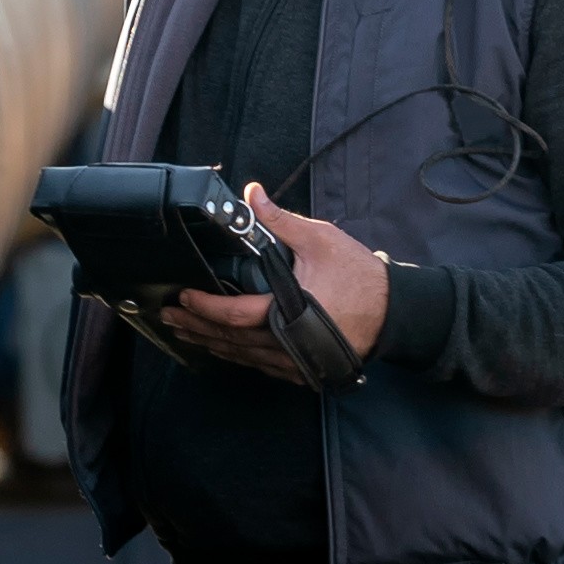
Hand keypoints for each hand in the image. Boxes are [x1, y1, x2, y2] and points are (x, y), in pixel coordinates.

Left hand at [164, 184, 387, 382]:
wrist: (394, 313)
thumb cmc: (359, 277)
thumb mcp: (321, 240)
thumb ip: (280, 220)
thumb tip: (252, 195)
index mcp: (287, 310)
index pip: (232, 314)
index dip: (203, 306)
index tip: (183, 295)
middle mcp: (285, 342)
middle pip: (228, 340)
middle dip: (195, 327)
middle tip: (169, 316)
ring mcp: (293, 361)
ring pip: (241, 357)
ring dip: (210, 344)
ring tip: (185, 332)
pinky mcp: (300, 369)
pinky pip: (259, 366)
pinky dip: (237, 357)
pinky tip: (223, 349)